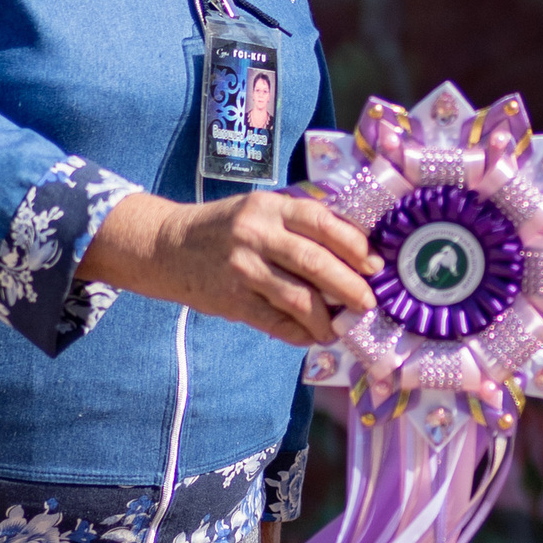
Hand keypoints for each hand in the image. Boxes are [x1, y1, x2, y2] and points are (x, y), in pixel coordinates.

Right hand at [84, 187, 373, 344]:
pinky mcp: (231, 299)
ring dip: (327, 318)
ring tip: (341, 327)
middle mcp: (256, 234)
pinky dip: (299, 332)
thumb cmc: (227, 228)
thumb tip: (356, 253)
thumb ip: (300, 225)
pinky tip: (312, 335)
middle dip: (349, 286)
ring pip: (297, 298)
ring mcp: (242, 268)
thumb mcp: (260, 210)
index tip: (374, 264)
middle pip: (314, 262)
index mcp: (269, 206)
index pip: (321, 222)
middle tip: (368, 302)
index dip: (353, 245)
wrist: (168, 246)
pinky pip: (275, 321)